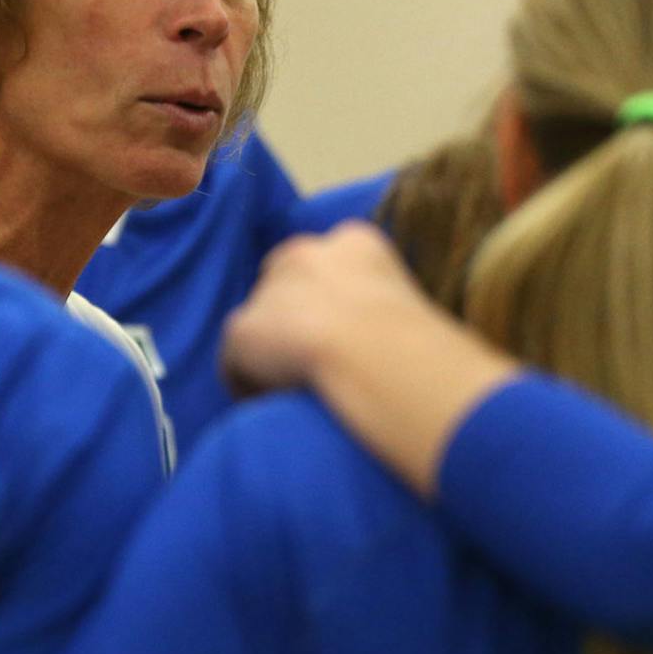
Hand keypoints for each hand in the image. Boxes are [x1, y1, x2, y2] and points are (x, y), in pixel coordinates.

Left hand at [226, 221, 517, 494]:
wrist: (382, 355)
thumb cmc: (417, 345)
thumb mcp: (413, 310)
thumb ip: (386, 311)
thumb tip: (389, 349)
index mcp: (354, 244)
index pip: (323, 267)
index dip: (326, 305)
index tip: (342, 340)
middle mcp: (303, 254)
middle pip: (281, 290)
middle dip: (289, 324)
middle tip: (313, 369)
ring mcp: (267, 292)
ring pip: (258, 329)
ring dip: (270, 359)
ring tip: (294, 394)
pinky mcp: (240, 331)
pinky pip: (234, 367)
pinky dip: (251, 389)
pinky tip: (275, 409)